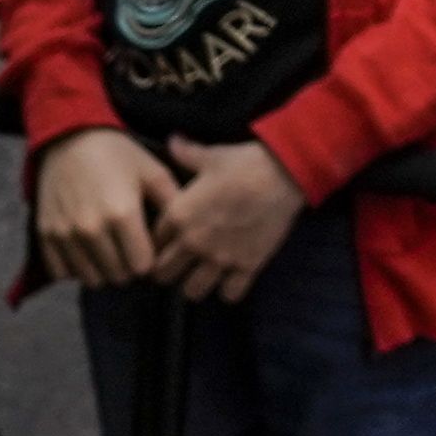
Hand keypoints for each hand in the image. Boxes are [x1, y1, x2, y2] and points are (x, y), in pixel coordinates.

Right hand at [33, 127, 170, 287]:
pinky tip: (85, 250)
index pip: (142, 267)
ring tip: (109, 249)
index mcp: (122, 214)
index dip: (149, 260)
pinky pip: (63, 273)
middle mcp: (91, 229)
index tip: (148, 248)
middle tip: (129, 248)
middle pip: (118, 276)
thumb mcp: (152, 171)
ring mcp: (66, 234)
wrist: (69, 137)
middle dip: (128, 267)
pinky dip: (76, 267)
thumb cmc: (116, 154)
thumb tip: (188, 231)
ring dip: (104, 270)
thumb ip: (173, 202)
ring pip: (92, 279)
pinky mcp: (46, 235)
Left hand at [150, 138, 306, 302]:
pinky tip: (230, 279)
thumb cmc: (243, 162)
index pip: (153, 241)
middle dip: (167, 270)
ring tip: (200, 276)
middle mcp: (193, 241)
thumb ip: (186, 153)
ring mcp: (220, 258)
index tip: (165, 241)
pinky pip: (229, 294)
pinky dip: (228, 290)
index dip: (157, 242)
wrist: (283, 174)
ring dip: (194, 285)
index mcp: (179, 214)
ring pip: (192, 291)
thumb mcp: (210, 156)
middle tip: (178, 264)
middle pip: (164, 273)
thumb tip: (173, 140)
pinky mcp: (246, 267)